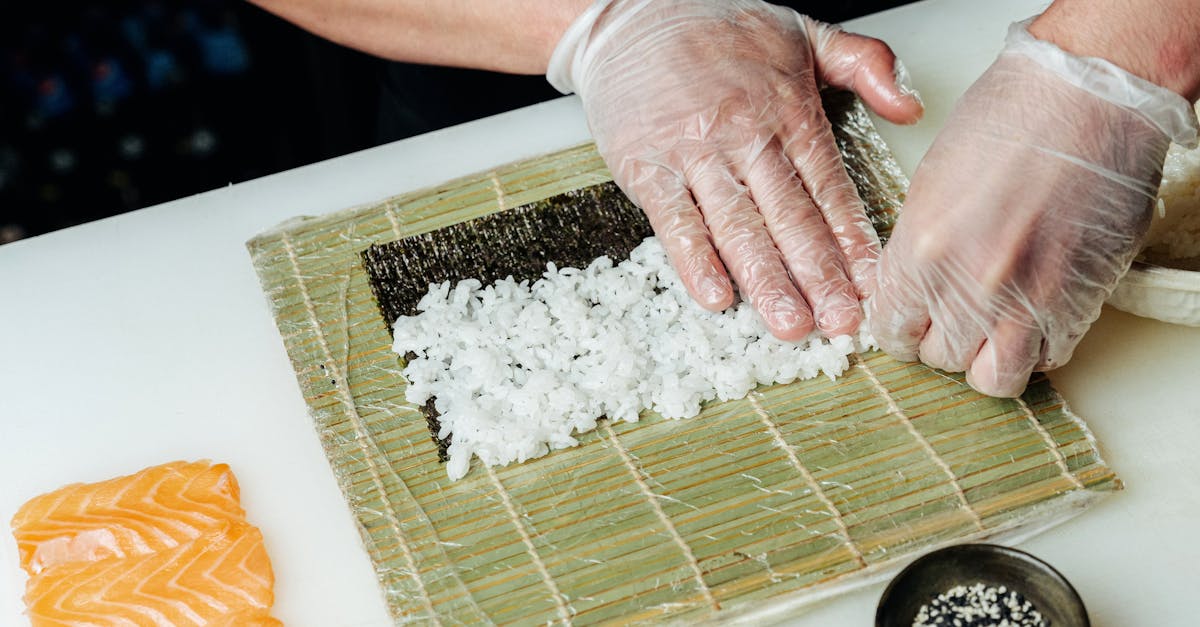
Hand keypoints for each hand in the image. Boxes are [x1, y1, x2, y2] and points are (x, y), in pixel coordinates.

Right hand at [548, 0, 921, 339]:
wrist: (633, 10)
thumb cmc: (717, 27)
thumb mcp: (804, 32)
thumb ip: (866, 65)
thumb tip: (912, 106)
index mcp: (788, 110)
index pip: (830, 187)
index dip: (853, 240)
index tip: (874, 284)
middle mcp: (745, 135)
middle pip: (790, 217)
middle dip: (819, 275)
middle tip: (841, 322)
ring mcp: (695, 153)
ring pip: (737, 226)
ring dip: (765, 280)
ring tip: (789, 323)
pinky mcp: (647, 166)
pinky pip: (674, 220)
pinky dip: (694, 260)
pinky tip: (715, 295)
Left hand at [869, 19, 1198, 396]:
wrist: (1089, 95)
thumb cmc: (1011, 118)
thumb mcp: (930, 183)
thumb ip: (916, 247)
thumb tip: (911, 288)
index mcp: (921, 251)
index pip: (890, 330)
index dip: (899, 328)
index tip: (909, 321)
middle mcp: (969, 286)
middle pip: (937, 358)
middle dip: (942, 340)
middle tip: (954, 315)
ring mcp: (1028, 300)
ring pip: (992, 377)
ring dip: (988, 358)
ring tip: (993, 328)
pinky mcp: (1079, 303)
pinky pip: (1049, 358)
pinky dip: (1039, 346)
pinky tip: (1036, 315)